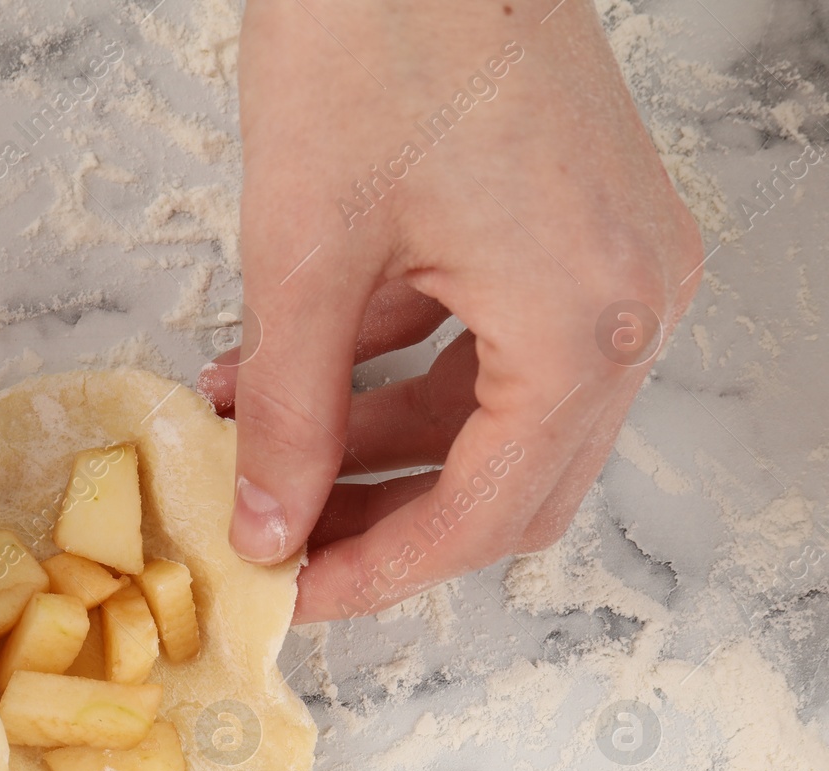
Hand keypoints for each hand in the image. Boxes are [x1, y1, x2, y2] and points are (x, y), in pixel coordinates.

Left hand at [209, 0, 703, 621]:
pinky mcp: (577, 222)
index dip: (382, 569)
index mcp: (585, 321)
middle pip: (511, 479)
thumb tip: (268, 523)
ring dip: (379, 439)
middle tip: (286, 542)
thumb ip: (287, 408)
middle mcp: (628, 301)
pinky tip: (294, 367)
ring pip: (498, 414)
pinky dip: (401, 365)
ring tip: (260, 441)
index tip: (299, 596)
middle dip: (389, 518)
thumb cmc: (378, 37)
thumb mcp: (305, 252)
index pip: (485, 511)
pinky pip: (496, 339)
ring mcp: (613, 257)